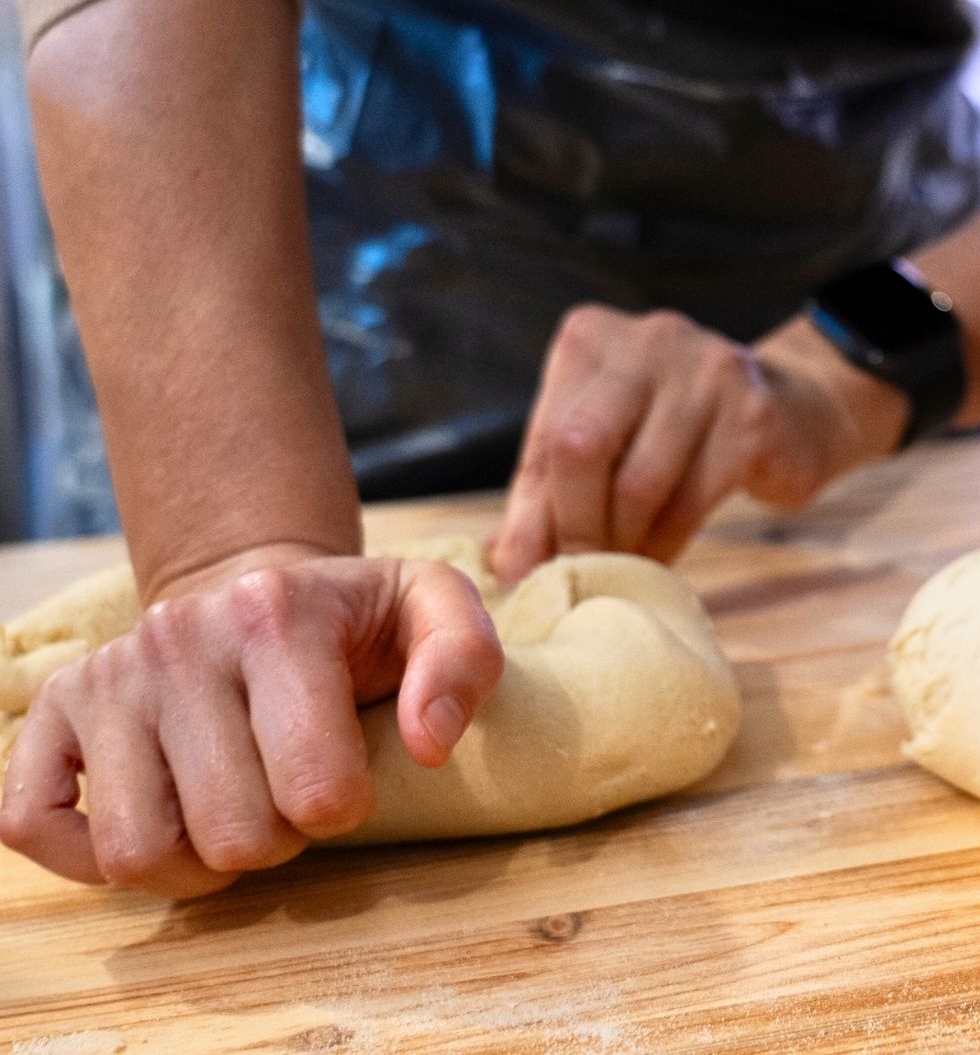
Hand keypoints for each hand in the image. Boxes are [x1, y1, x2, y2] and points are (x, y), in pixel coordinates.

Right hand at [0, 550, 503, 896]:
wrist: (255, 588)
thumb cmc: (356, 619)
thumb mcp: (434, 608)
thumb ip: (463, 661)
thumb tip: (429, 745)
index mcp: (275, 613)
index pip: (316, 792)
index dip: (342, 809)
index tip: (346, 778)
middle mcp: (177, 638)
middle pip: (230, 837)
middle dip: (277, 842)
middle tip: (288, 798)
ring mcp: (106, 676)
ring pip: (137, 851)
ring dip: (196, 864)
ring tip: (232, 815)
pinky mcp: (53, 712)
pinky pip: (34, 825)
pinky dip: (91, 857)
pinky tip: (158, 819)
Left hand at [492, 307, 906, 579]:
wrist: (794, 412)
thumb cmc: (681, 430)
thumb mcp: (610, 441)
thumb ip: (552, 490)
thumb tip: (505, 564)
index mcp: (593, 337)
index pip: (544, 435)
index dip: (530, 512)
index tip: (525, 570)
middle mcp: (647, 340)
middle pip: (580, 448)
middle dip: (573, 526)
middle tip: (575, 574)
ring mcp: (705, 372)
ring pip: (638, 483)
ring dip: (623, 542)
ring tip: (620, 568)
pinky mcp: (751, 417)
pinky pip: (691, 501)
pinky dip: (667, 544)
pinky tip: (661, 559)